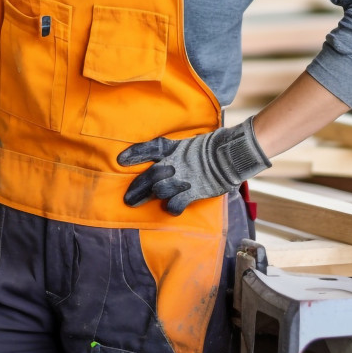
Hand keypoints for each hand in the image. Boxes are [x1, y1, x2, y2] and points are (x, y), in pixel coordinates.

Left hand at [118, 117, 270, 214]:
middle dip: (137, 188)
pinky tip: (169, 208)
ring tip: (141, 202)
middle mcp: (175, 163)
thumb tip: (165, 160)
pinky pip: (176, 203)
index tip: (121, 160)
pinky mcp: (192, 191)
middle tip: (128, 199)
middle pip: (149, 175)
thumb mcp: (189, 144)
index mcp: (174, 148)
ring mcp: (183, 178)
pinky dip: (171, 207)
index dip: (135, 153)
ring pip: (159, 190)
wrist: (230, 155)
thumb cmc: (212, 149)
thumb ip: (176, 151)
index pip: (150, 148)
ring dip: (151, 196)